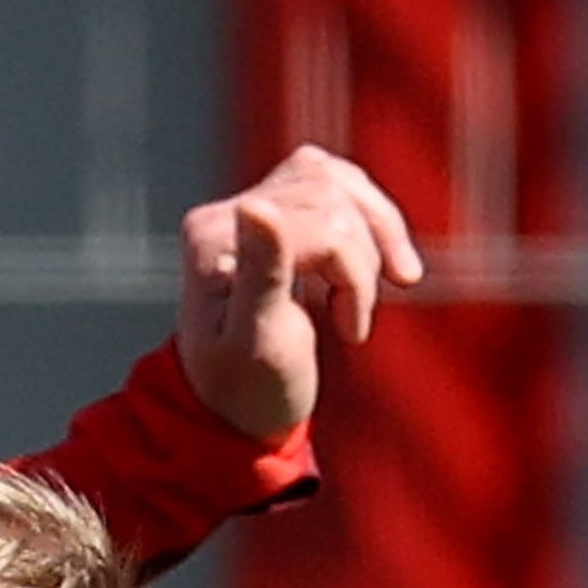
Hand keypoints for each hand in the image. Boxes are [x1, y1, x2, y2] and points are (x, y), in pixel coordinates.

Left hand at [174, 145, 427, 440]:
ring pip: (342, 183)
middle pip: (337, 202)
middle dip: (363, 265)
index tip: (350, 332)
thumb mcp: (258, 342)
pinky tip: (371, 258)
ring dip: (372, 239)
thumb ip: (261, 273)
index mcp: (214, 240)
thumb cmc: (249, 388)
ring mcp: (248, 205)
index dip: (355, 279)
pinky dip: (368, 218)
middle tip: (351, 323)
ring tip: (359, 296)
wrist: (237, 407)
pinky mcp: (274, 207)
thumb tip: (254, 203)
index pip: (325, 230)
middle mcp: (223, 212)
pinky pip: (336, 180)